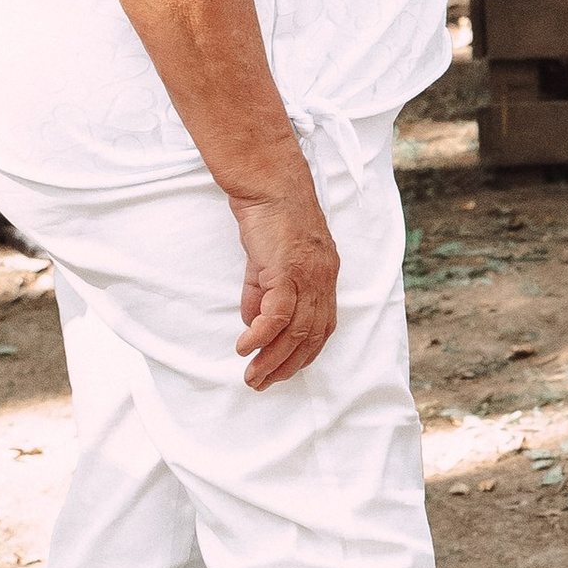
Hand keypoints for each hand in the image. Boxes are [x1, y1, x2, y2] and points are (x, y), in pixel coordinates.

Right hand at [231, 168, 340, 387]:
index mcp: (324, 277)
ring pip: (295, 331)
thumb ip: (262, 293)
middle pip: (311, 336)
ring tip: (251, 376)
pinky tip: (244, 347)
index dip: (304, 353)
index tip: (284, 371)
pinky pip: (277, 315)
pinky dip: (261, 336)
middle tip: (262, 383)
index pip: (322, 327)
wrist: (268, 184)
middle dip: (287, 366)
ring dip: (272, 359)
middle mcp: (322, 280)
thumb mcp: (268, 262)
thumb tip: (253, 324)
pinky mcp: (287, 270)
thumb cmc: (269, 217)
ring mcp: (308, 276)